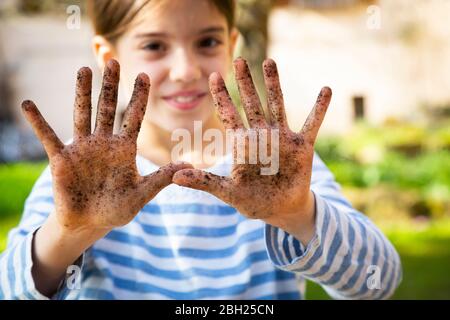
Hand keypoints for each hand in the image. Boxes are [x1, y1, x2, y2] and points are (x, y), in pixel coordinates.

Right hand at [22, 59, 191, 233]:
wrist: (89, 223)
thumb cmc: (116, 209)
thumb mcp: (141, 194)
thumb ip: (160, 179)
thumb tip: (188, 166)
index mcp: (124, 149)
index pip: (134, 118)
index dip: (139, 98)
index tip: (146, 75)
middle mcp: (103, 143)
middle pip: (108, 108)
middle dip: (111, 86)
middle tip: (114, 61)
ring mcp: (82, 148)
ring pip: (82, 114)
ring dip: (82, 92)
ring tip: (84, 69)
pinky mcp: (61, 159)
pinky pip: (48, 137)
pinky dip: (38, 122)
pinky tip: (28, 104)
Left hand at [173, 58, 330, 242]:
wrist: (281, 209)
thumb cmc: (253, 200)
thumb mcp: (227, 192)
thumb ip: (205, 182)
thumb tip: (175, 177)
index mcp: (243, 143)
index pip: (229, 115)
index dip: (221, 96)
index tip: (213, 76)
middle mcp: (261, 135)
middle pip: (252, 103)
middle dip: (245, 83)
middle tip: (238, 60)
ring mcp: (282, 138)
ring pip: (277, 105)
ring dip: (273, 84)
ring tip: (269, 61)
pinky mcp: (302, 146)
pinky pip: (312, 123)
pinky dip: (319, 109)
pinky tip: (325, 90)